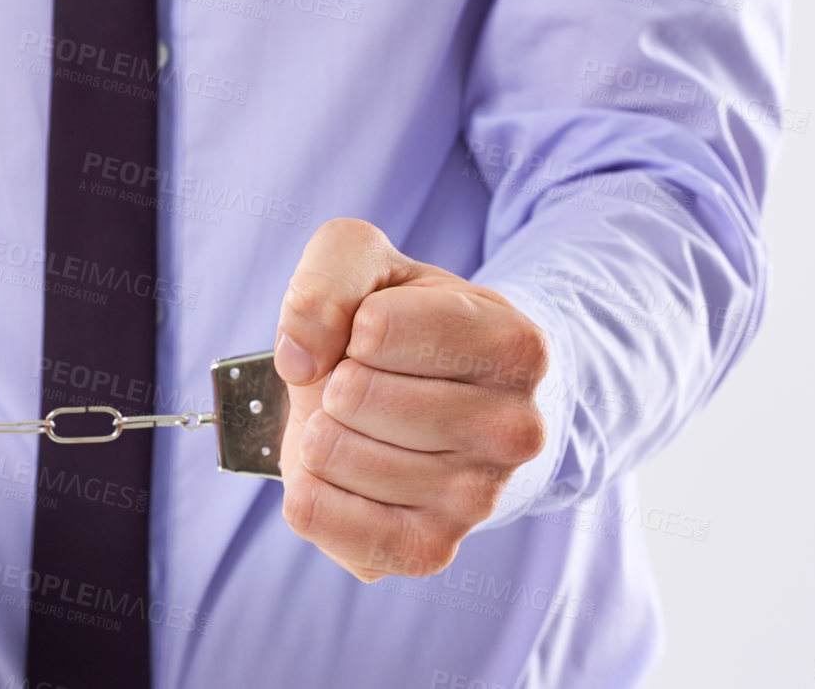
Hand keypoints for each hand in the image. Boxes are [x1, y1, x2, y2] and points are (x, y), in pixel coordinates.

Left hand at [272, 218, 550, 580]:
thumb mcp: (371, 265)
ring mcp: (478, 498)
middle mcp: (515, 430)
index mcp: (515, 346)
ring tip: (357, 425)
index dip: (353, 323)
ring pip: (334, 453)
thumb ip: (329, 277)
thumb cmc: (406, 326)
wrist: (441, 403)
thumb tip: (298, 354)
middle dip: (334, 379)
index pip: (376, 327)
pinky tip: (332, 472)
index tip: (375, 332)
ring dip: (319, 431)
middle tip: (365, 383)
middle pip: (354, 393)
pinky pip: (321, 515)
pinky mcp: (429, 549)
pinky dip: (305, 487)